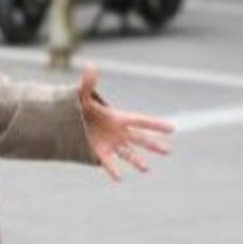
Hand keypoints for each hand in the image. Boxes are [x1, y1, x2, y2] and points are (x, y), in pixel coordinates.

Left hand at [77, 64, 173, 179]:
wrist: (69, 123)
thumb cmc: (79, 107)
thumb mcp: (82, 95)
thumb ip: (88, 83)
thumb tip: (90, 65)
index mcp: (119, 118)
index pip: (141, 121)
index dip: (156, 125)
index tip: (173, 128)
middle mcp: (119, 133)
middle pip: (140, 139)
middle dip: (153, 145)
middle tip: (168, 151)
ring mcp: (112, 145)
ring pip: (128, 154)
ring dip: (137, 161)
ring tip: (146, 169)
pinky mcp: (101, 154)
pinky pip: (110, 163)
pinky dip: (114, 170)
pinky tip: (119, 178)